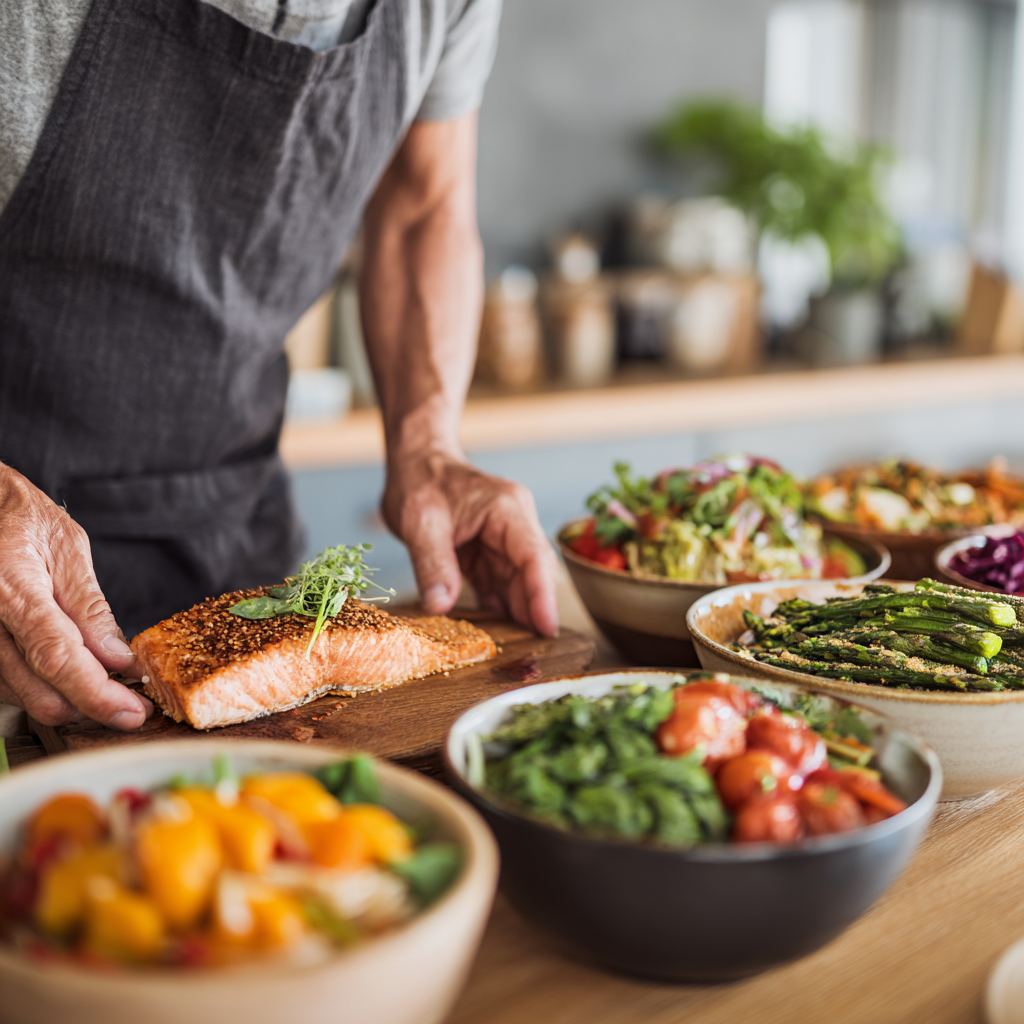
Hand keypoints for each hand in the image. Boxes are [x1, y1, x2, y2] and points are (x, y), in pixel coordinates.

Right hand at [0, 465, 151, 728]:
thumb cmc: (21, 520)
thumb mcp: (67, 548)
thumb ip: (90, 607)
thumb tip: (120, 658)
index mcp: (12, 590)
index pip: (57, 657)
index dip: (97, 694)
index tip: (133, 712)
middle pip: (41, 693)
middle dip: (93, 707)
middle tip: (134, 702)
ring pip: (28, 698)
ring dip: (73, 700)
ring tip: (108, 679)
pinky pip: (14, 687)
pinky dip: (50, 688)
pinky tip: (76, 671)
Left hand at [383, 450, 558, 635]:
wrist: (414, 461)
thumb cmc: (419, 479)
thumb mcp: (420, 521)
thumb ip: (433, 564)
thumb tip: (441, 606)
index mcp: (507, 509)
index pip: (534, 557)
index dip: (543, 595)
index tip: (546, 629)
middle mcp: (513, 524)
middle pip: (533, 574)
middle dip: (534, 611)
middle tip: (534, 654)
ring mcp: (503, 539)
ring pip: (518, 583)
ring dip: (517, 613)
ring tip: (517, 650)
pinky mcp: (489, 552)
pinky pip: (500, 584)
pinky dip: (498, 607)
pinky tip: (496, 633)